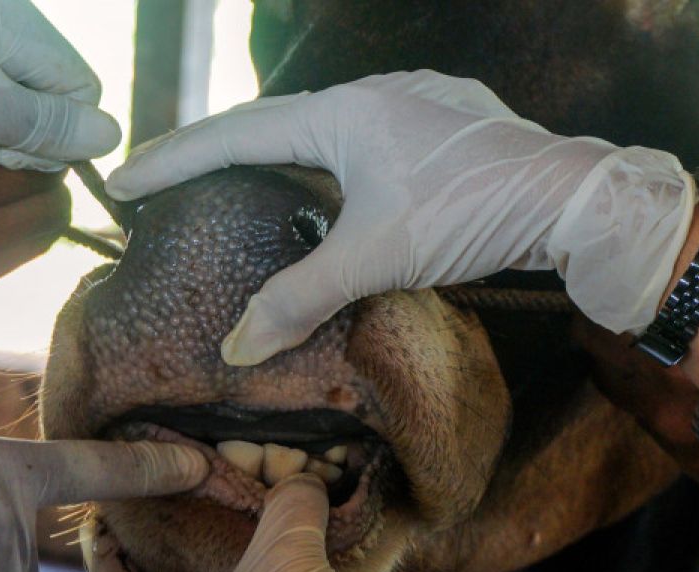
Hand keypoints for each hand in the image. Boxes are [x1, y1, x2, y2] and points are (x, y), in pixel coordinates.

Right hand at [108, 70, 694, 364]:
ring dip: (272, 163)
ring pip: (319, 135)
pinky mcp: (438, 129)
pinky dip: (322, 172)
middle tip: (162, 183)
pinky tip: (319, 195)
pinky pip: (358, 146)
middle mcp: (369, 96)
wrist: (576, 199)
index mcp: (342, 110)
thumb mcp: (375, 255)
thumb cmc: (473, 211)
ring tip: (229, 189)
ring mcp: (408, 107)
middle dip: (214, 157)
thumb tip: (238, 347)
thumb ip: (301, 297)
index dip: (175, 160)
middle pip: (271, 127)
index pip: (237, 134)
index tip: (122, 179)